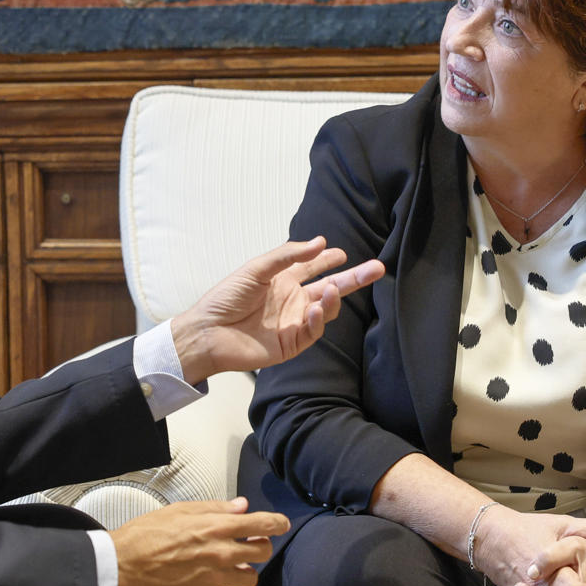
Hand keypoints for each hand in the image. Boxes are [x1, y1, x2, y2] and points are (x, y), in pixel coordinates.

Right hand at [109, 497, 289, 585]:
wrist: (122, 566)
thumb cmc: (146, 535)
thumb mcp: (180, 510)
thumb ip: (215, 509)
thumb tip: (242, 506)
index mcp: (217, 527)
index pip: (263, 525)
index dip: (277, 523)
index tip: (281, 525)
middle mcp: (221, 553)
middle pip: (264, 552)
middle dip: (259, 547)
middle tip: (247, 546)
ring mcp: (215, 579)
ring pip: (250, 578)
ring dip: (243, 571)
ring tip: (228, 567)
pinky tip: (214, 585)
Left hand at [170, 238, 384, 382]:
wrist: (208, 332)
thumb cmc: (226, 298)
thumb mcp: (256, 269)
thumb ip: (288, 256)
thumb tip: (320, 242)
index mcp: (283, 281)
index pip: (314, 267)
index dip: (329, 259)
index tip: (343, 252)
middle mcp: (292, 301)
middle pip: (330, 288)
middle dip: (354, 279)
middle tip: (377, 268)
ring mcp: (293, 323)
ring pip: (325, 310)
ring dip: (333, 299)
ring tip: (334, 288)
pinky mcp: (291, 344)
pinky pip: (312, 331)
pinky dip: (317, 320)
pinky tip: (314, 309)